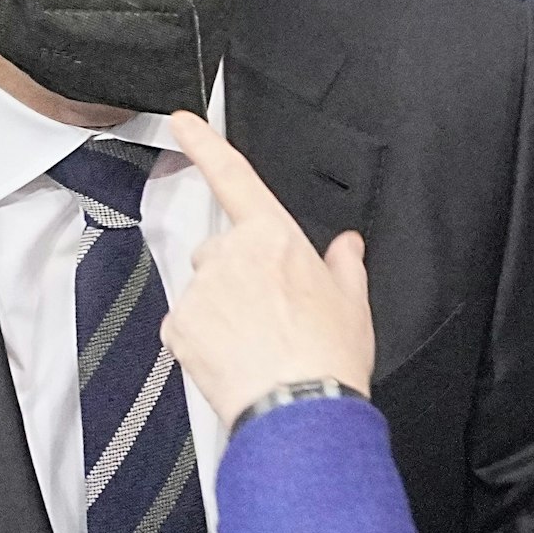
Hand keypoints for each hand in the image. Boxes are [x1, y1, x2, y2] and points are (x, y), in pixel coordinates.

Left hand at [162, 111, 375, 428]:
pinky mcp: (180, 327)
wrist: (301, 410)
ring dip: (221, 309)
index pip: (233, 176)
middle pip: (221, 251)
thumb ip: (345, 264)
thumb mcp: (353, 301)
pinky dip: (204, 340)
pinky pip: (187, 326)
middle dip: (237, 275)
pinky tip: (234, 359)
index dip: (204, 143)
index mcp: (274, 236)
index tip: (183, 123)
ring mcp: (201, 291)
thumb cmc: (329, 356)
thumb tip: (347, 246)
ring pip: (203, 290)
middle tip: (268, 313)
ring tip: (256, 344)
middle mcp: (230, 255)